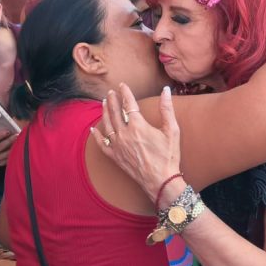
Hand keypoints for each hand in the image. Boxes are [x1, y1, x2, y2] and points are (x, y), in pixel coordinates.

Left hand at [92, 83, 180, 205]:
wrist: (160, 180)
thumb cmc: (168, 156)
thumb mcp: (172, 130)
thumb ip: (167, 109)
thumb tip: (165, 90)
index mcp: (138, 125)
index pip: (129, 103)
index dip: (125, 93)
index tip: (123, 85)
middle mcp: (125, 133)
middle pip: (116, 112)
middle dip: (113, 100)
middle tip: (111, 92)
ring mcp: (118, 145)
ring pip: (107, 124)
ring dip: (105, 112)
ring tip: (104, 103)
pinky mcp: (115, 156)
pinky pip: (102, 144)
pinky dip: (97, 135)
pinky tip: (93, 129)